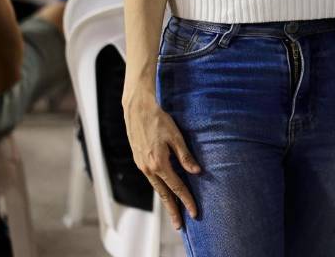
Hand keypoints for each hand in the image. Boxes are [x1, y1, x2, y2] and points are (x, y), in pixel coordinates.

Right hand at [123, 86, 200, 228]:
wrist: (137, 109)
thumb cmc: (159, 119)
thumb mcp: (176, 136)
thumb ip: (185, 156)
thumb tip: (197, 172)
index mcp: (159, 163)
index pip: (176, 187)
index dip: (186, 200)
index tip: (194, 211)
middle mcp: (148, 168)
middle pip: (163, 194)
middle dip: (173, 210)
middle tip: (180, 225)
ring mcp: (142, 165)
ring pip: (156, 188)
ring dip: (166, 201)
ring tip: (174, 212)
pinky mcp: (139, 161)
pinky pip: (152, 180)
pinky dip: (160, 188)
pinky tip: (165, 192)